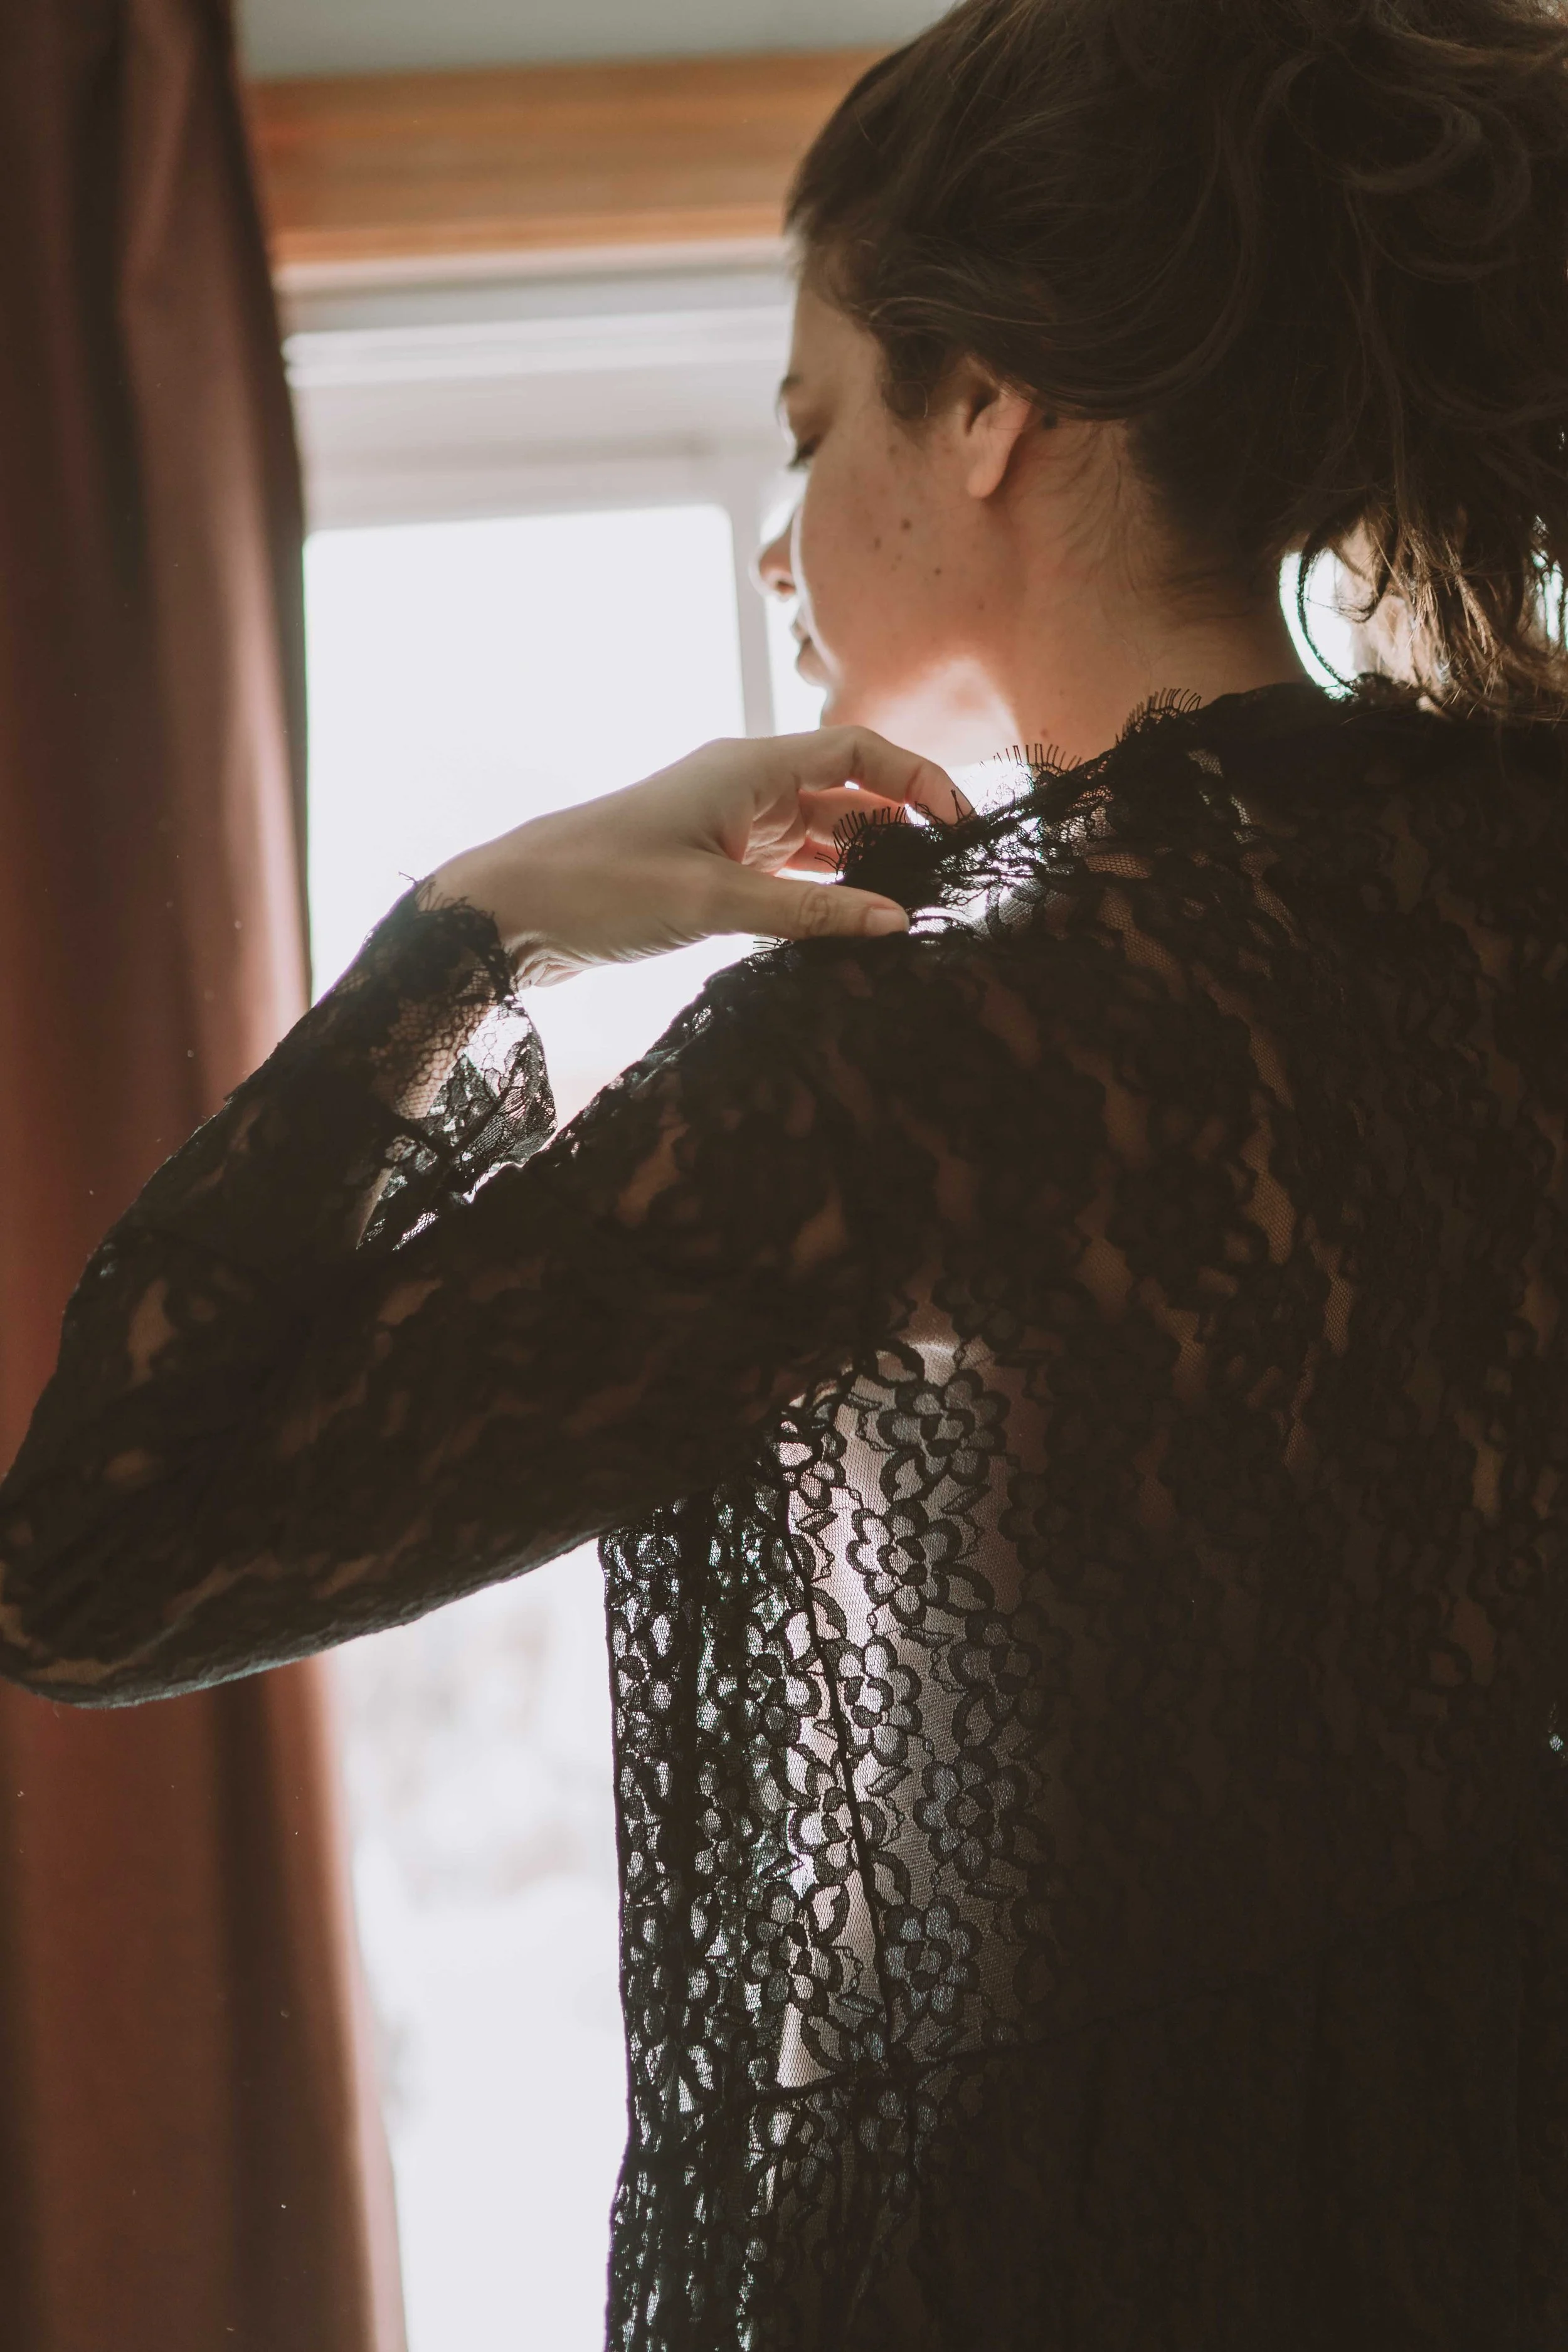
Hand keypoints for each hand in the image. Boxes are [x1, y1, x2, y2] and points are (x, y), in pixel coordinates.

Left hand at [426, 728, 961, 984]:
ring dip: (866, 866)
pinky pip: (790, 871)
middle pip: (848, 792)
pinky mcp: (714, 867)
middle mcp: (743, 787)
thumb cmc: (597, 889)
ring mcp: (729, 827)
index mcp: (745, 768)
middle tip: (950, 880)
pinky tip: (855, 926)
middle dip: (902, 828)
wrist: (507, 911)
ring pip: (822, 836)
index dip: (917, 779)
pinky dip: (826, 892)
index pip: (857, 750)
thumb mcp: (711, 902)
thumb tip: (896, 922)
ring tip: (914, 909)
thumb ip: (808, 911)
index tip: (962, 824)